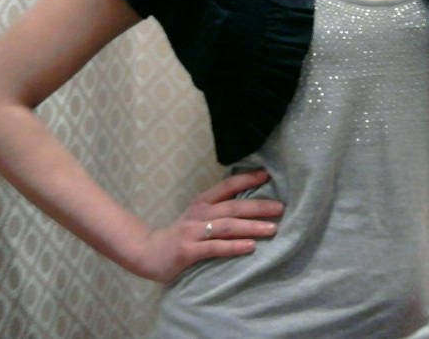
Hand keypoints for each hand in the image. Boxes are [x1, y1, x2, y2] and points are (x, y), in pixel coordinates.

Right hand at [130, 169, 282, 282]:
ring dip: (252, 226)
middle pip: (233, 206)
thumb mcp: (198, 217)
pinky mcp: (188, 251)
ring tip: (273, 228)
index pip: (227, 186)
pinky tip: (250, 247)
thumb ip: (219, 210)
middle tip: (280, 208)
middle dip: (258, 206)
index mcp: (202, 202)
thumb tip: (251, 205)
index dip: (247, 179)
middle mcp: (199, 213)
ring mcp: (193, 231)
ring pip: (227, 226)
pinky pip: (215, 248)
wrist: (148, 253)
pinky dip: (234, 247)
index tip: (267, 176)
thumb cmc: (181, 235)